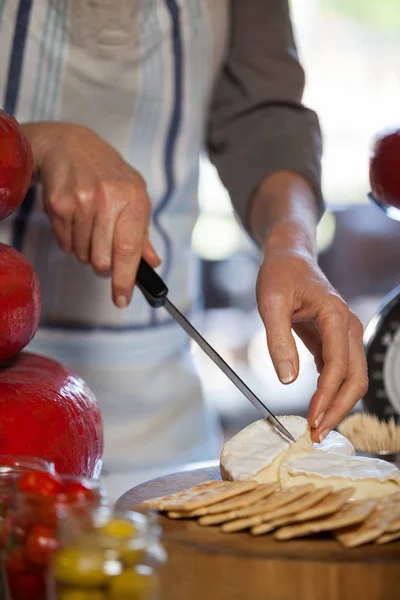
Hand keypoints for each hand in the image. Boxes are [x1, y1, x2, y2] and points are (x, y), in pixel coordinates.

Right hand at [22, 122, 159, 307]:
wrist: (69, 146)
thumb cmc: (107, 173)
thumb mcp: (134, 194)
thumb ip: (142, 231)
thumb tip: (153, 262)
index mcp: (133, 199)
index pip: (129, 250)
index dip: (125, 280)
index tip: (122, 299)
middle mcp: (107, 200)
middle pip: (102, 259)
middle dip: (104, 266)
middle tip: (104, 253)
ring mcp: (81, 202)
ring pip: (83, 255)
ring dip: (87, 251)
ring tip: (90, 227)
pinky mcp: (58, 206)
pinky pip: (66, 244)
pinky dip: (72, 241)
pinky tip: (76, 220)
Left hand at [256, 248, 367, 442]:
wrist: (289, 258)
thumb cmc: (280, 275)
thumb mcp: (270, 303)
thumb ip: (278, 340)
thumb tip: (288, 380)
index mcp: (335, 316)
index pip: (338, 366)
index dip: (327, 397)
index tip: (312, 420)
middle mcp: (349, 327)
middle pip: (355, 378)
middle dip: (338, 409)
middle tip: (316, 434)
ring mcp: (345, 334)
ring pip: (352, 378)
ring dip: (337, 404)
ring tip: (315, 426)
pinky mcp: (335, 340)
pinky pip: (340, 371)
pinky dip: (331, 392)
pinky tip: (316, 406)